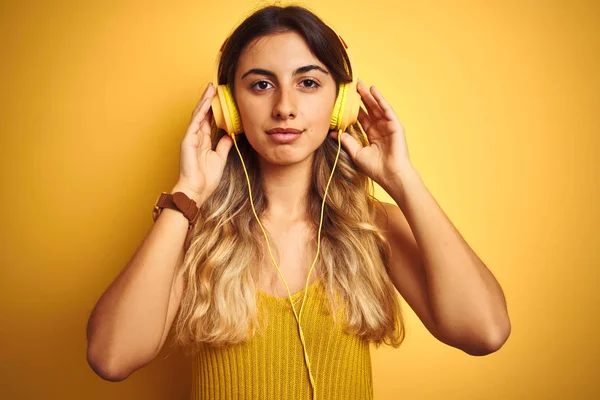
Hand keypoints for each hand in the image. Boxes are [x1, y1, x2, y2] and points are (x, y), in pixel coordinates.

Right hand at [177, 83, 232, 201]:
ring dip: (205, 101)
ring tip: (211, 88)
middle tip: (215, 87)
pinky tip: (207, 101)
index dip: (214, 108)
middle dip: (208, 100)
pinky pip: (195, 122)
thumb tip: (229, 135)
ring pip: (198, 114)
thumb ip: (223, 145)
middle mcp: (196, 137)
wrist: (196, 191)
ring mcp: (191, 137)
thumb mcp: (220, 158)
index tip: (220, 98)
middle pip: (203, 114)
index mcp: (203, 141)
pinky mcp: (188, 140)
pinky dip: (201, 110)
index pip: (209, 120)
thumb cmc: (205, 179)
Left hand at [329, 79, 412, 186]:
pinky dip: (380, 100)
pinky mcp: (395, 126)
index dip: (355, 108)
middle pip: (370, 110)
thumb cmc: (376, 168)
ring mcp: (389, 126)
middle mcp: (380, 129)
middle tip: (353, 85)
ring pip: (377, 107)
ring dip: (369, 95)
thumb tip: (334, 132)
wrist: (390, 175)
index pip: (362, 118)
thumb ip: (347, 141)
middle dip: (362, 97)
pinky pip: (387, 110)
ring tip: (361, 84)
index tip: (346, 99)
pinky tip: (374, 91)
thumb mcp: (356, 153)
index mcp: (372, 135)